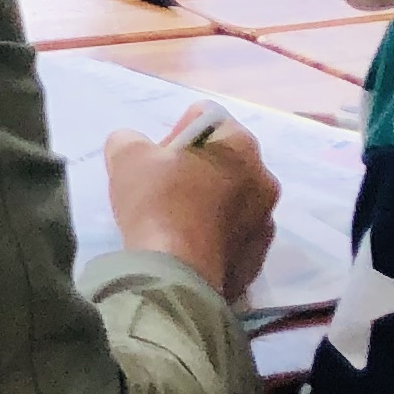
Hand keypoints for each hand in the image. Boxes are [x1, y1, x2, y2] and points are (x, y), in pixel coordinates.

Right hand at [106, 112, 278, 297]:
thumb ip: (130, 139)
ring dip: (210, 204)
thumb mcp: (127, 156)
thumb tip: (134, 145)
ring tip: (176, 224)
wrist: (175, 273)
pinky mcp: (259, 257)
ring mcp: (267, 221)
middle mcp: (264, 178)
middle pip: (225, 162)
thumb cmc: (157, 203)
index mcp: (240, 146)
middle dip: (198, 171)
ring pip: (234, 201)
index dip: (177, 135)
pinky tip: (189, 248)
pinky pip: (235, 236)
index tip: (158, 159)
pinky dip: (216, 237)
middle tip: (164, 190)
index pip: (208, 120)